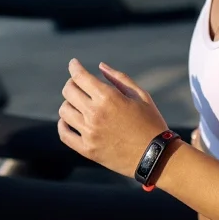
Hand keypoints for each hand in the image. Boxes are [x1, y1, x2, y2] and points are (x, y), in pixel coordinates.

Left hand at [57, 58, 169, 175]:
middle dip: (72, 83)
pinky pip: (65, 134)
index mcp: (108, 98)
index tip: (73, 63)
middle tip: (78, 84)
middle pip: (69, 91)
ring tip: (77, 103)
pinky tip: (69, 120)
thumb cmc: (151, 122)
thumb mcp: (140, 95)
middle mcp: (95, 114)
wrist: (155, 156)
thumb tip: (100, 66)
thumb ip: (119, 78)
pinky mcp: (87, 150)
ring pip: (64, 111)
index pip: (80, 77)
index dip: (74, 67)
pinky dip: (63, 125)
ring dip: (69, 103)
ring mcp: (89, 133)